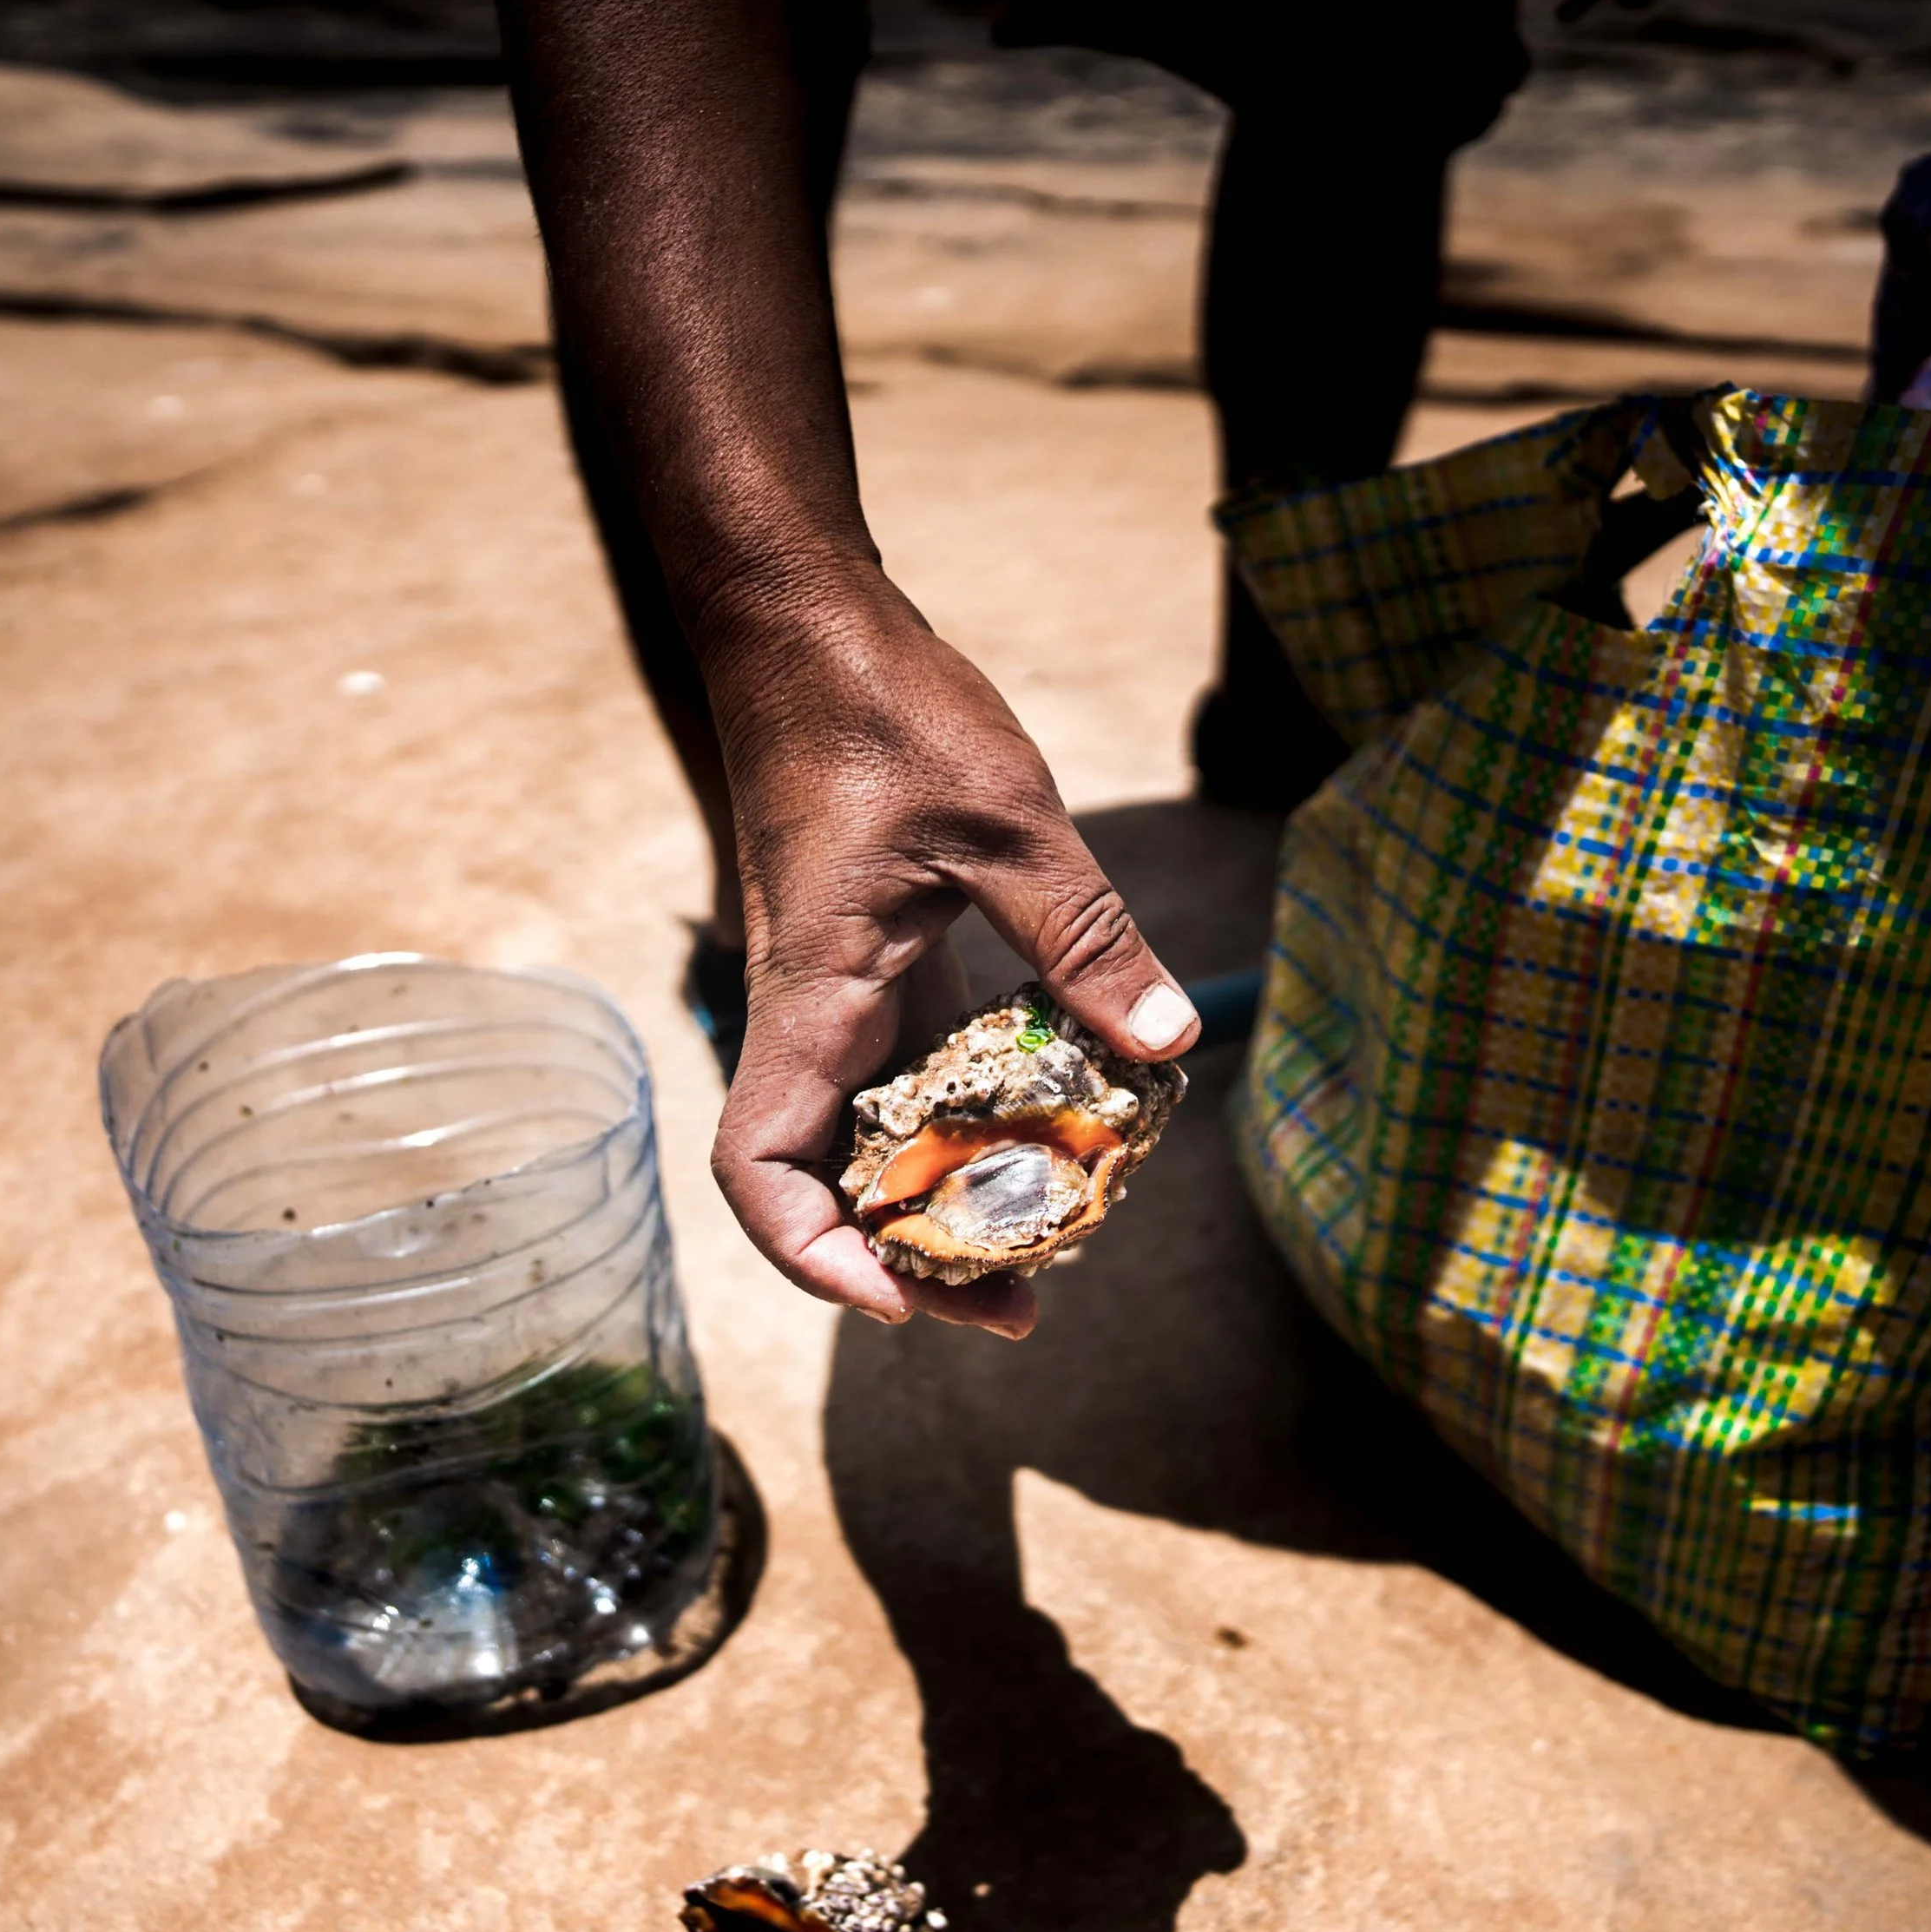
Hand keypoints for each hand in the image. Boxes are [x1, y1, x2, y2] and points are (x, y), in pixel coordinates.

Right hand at [696, 562, 1200, 1340]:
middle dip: (906, 1258)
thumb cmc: (880, 709)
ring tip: (1039, 1242)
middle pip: (823, 1179)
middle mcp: (811, 1013)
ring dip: (936, 1196)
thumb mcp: (1007, 821)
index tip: (899, 1300)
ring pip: (865, 1132)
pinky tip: (1041, 1124)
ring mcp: (837, 992)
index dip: (814, 1254)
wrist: (801, 625)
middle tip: (1018, 1306)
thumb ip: (1085, 937)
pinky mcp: (868, 961)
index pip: (760, 1165)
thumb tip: (1170, 1045)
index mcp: (815, 995)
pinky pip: (902, 1071)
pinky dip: (960, 1116)